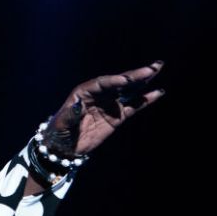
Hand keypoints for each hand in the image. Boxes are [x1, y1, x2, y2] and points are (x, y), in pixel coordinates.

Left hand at [46, 60, 165, 156]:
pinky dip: (145, 100)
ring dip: (143, 81)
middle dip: (134, 75)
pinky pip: (133, 106)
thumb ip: (70, 114)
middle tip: (152, 67)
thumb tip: (76, 105)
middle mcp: (99, 95)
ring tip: (157, 69)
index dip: (114, 81)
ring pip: (128, 91)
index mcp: (83, 92)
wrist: (64, 147)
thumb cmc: (58, 132)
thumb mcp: (61, 123)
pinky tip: (158, 92)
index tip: (125, 80)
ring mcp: (109, 105)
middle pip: (118, 82)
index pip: (101, 83)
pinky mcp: (117, 117)